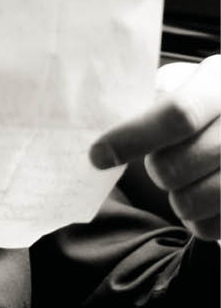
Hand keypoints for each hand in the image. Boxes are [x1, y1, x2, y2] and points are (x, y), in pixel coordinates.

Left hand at [89, 55, 219, 240]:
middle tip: (154, 165)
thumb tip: (100, 129)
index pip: (178, 114)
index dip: (132, 137)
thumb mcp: (180, 82)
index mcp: (218, 81)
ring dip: (174, 197)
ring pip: (194, 199)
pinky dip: (195, 219)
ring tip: (177, 180)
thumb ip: (148, 99)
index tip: (97, 155)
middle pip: (178, 163)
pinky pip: (212, 226)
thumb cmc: (198, 98)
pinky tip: (196, 195)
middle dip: (154, 170)